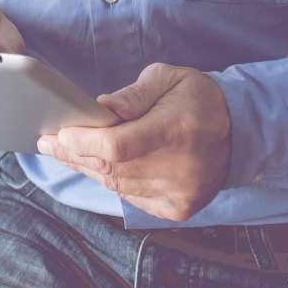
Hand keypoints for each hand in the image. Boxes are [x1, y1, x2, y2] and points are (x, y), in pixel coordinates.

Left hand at [39, 62, 231, 221]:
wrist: (240, 131)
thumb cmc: (197, 98)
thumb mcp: (168, 78)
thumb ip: (133, 95)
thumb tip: (100, 108)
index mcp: (176, 131)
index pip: (118, 146)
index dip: (83, 142)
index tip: (57, 134)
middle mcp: (180, 168)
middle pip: (112, 168)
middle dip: (74, 154)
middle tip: (47, 143)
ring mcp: (181, 194)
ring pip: (118, 185)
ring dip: (88, 169)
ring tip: (63, 153)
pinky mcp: (179, 208)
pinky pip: (132, 198)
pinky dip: (112, 181)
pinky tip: (95, 168)